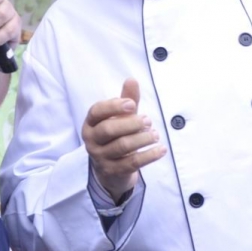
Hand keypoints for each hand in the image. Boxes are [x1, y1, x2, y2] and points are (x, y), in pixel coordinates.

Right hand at [82, 79, 165, 201]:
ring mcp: (100, 157)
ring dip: (142, 139)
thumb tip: (132, 79)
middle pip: (108, 130)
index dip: (113, 106)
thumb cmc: (116, 137)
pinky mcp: (113, 171)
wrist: (111, 170)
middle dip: (131, 124)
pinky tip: (161, 149)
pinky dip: (149, 156)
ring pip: (122, 146)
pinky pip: (132, 163)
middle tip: (148, 121)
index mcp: (90, 123)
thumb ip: (126, 100)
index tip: (132, 105)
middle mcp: (91, 140)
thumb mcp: (120, 118)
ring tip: (155, 134)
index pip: (96, 111)